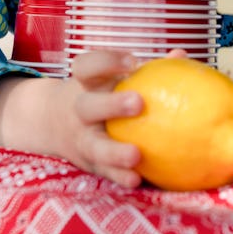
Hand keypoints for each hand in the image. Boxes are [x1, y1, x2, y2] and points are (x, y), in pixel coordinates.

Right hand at [55, 49, 144, 186]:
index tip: (132, 62)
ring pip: (94, 146)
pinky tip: (137, 179)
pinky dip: (119, 176)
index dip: (108, 62)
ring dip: (114, 152)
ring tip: (136, 154)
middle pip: (88, 106)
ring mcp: (82, 138)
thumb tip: (180, 54)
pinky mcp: (88, 163)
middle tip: (138, 103)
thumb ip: (144, 69)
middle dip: (112, 105)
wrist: (52, 122)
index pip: (88, 66)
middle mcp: (80, 109)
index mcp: (86, 83)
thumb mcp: (110, 77)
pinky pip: (103, 172)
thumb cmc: (98, 92)